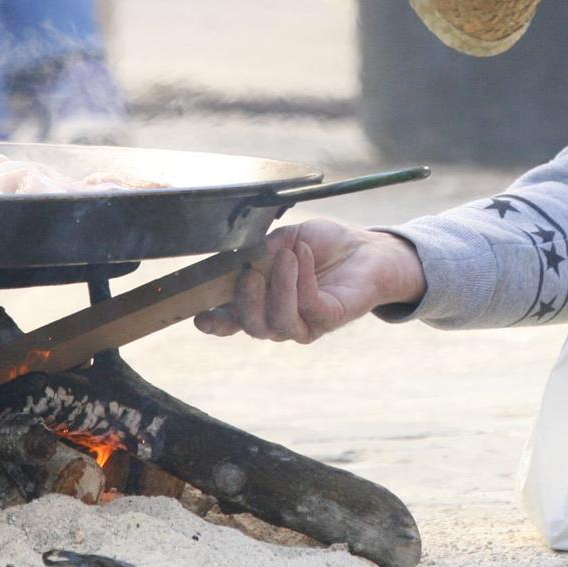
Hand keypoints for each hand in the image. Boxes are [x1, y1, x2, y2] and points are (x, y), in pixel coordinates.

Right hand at [194, 219, 425, 342]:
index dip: (214, 323)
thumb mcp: (285, 240)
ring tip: (287, 256)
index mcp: (261, 302)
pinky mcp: (330, 318)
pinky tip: (304, 255)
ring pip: (279, 322)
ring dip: (278, 287)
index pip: (231, 321)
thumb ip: (263, 249)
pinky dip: (302, 280)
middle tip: (250, 271)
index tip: (200, 314)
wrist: (367, 248)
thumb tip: (243, 255)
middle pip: (253, 327)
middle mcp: (279, 319)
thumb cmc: (322, 246)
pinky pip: (309, 307)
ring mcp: (305, 323)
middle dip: (246, 301)